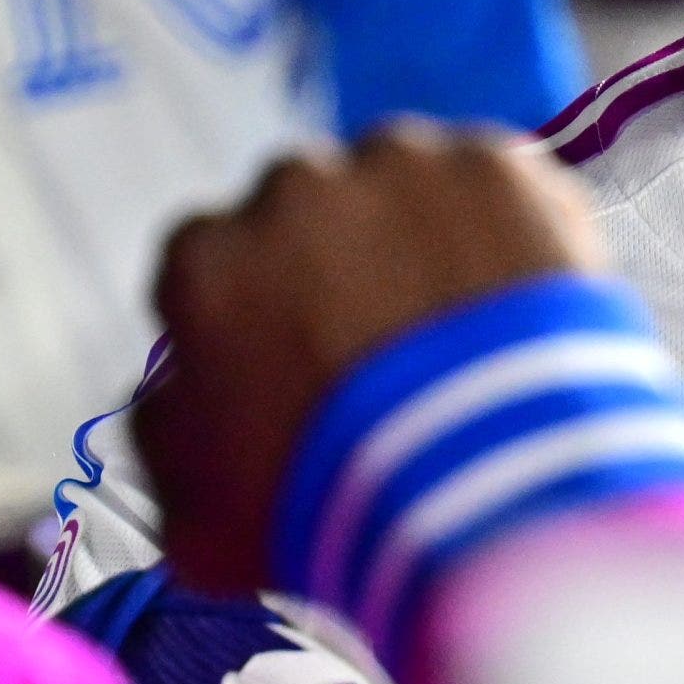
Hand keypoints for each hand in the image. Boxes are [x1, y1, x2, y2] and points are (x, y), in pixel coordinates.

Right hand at [136, 119, 603, 593]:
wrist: (488, 485)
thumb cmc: (337, 508)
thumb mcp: (197, 518)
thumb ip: (165, 433)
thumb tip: (175, 395)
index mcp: (208, 262)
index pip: (215, 266)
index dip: (259, 316)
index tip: (299, 357)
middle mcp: (294, 188)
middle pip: (309, 212)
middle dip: (338, 265)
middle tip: (390, 348)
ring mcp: (401, 166)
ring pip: (400, 186)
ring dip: (420, 236)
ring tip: (463, 328)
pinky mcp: (496, 166)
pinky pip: (491, 184)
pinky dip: (506, 228)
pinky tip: (517, 301)